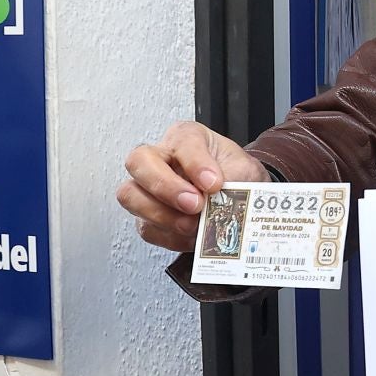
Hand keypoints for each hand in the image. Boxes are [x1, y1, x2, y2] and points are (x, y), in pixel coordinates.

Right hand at [116, 120, 266, 250]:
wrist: (240, 197)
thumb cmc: (236, 176)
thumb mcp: (244, 171)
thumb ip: (234, 180)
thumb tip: (220, 198)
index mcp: (187, 138)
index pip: (182, 142)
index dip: (196, 164)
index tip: (214, 184)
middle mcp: (161, 157)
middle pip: (139, 161)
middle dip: (166, 186)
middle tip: (194, 204)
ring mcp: (148, 188)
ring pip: (131, 196)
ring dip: (163, 215)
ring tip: (192, 225)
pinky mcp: (147, 217)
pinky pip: (146, 228)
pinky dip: (169, 236)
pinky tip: (191, 237)